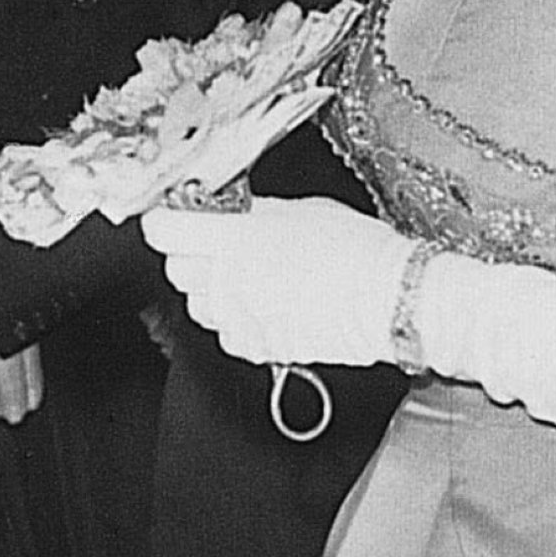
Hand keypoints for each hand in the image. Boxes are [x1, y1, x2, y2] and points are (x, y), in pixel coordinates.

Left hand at [146, 196, 413, 369]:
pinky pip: (225, 332)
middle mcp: (229, 281)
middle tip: (217, 243)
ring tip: (247, 275)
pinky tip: (264, 304)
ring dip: (210, 288)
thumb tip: (230, 212)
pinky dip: (235, 319)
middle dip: (190, 253)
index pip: (165, 231)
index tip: (172, 218)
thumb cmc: (358, 251)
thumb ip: (254, 212)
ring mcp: (239, 318)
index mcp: (236, 239)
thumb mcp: (301, 209)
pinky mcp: (255, 346)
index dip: (165, 221)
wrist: (390, 299)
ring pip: (197, 303)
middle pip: (176, 268)